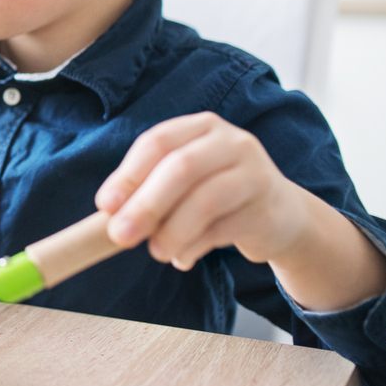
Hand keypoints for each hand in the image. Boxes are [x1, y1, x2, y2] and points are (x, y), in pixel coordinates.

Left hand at [95, 112, 385, 311]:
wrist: (280, 216)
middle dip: (145, 204)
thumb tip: (109, 214)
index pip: (157, 142)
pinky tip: (183, 258)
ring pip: (205, 200)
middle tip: (121, 236)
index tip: (104, 205)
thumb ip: (149, 190)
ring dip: (172, 232)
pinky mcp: (268, 208)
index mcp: (201, 127)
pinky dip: (195, 248)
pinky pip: (223, 230)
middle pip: (181, 168)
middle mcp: (231, 141)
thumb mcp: (183, 183)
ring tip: (156, 253)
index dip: (128, 174)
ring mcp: (255, 172)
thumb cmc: (217, 195)